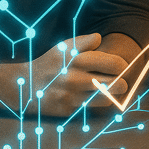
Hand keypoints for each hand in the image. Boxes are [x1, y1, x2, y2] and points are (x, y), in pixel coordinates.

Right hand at [13, 33, 129, 116]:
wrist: (25, 86)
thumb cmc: (49, 64)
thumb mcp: (63, 47)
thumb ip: (84, 41)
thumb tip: (100, 38)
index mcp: (77, 60)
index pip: (115, 64)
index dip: (123, 65)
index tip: (121, 66)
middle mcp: (77, 79)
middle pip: (117, 84)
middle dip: (122, 81)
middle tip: (119, 79)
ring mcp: (73, 97)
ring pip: (108, 99)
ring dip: (112, 95)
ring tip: (110, 89)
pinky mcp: (70, 110)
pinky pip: (93, 107)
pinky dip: (97, 102)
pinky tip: (94, 97)